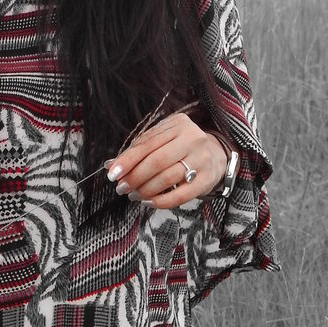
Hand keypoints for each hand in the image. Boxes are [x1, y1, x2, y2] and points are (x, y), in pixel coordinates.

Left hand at [105, 112, 229, 209]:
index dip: (127, 160)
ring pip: (167, 178)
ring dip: (145, 190)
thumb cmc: (181, 147)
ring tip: (133, 195)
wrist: (217, 154)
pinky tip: (149, 202)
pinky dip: (161, 201)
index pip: (147, 143)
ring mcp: (202, 159)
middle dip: (134, 177)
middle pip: (156, 161)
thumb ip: (139, 149)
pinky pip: (180, 195)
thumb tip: (111, 165)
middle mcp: (192, 139)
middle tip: (121, 188)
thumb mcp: (163, 139)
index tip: (112, 173)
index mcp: (178, 124)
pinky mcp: (207, 180)